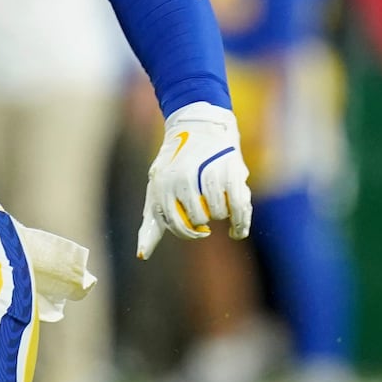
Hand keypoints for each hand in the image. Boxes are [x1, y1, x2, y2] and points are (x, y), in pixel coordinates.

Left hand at [137, 101, 253, 259]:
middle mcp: (184, 180)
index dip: (186, 231)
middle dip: (203, 221)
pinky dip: (240, 224)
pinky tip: (236, 230)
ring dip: (220, 214)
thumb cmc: (175, 166)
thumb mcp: (158, 189)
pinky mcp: (232, 173)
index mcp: (163, 184)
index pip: (175, 224)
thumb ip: (152, 223)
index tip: (196, 228)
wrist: (199, 127)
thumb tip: (142, 255)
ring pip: (219, 214)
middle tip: (205, 211)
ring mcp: (208, 175)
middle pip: (199, 220)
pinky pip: (239, 208)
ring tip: (216, 202)